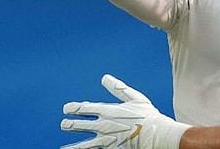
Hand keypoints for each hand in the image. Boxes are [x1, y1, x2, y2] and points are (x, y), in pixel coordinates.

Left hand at [61, 74, 189, 148]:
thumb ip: (118, 88)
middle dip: (71, 124)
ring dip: (74, 145)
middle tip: (63, 124)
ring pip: (85, 144)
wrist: (155, 133)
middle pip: (82, 125)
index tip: (66, 109)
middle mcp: (104, 125)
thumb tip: (104, 78)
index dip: (75, 108)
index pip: (86, 109)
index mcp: (108, 111)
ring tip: (64, 148)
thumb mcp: (134, 97)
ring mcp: (106, 139)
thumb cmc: (147, 114)